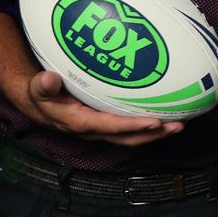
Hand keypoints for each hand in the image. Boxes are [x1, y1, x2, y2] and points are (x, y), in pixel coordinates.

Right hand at [22, 71, 183, 145]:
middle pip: (128, 137)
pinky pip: (131, 128)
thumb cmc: (42, 94)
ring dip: (157, 132)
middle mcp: (95, 130)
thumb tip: (48, 79)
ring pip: (133, 135)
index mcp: (80, 123)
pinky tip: (166, 115)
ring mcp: (104, 129)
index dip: (131, 126)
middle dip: (153, 134)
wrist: (40, 104)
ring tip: (179, 124)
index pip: (110, 126)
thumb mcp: (37, 88)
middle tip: (177, 126)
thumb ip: (43, 85)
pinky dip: (150, 125)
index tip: (153, 122)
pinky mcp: (109, 123)